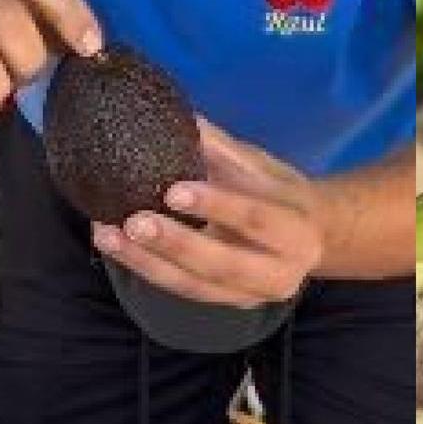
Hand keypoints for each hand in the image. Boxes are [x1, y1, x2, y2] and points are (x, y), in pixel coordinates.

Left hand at [93, 119, 324, 307]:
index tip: (173, 190)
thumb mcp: (265, 168)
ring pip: (196, 286)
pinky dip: (148, 269)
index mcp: (297, 231)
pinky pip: (185, 292)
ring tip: (108, 236)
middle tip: (133, 222)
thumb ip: (226, 151)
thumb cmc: (284, 195)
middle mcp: (281, 273)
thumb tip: (184, 120)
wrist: (314, 237)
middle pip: (223, 263)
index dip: (216, 206)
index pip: (256, 219)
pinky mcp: (229, 303)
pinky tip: (118, 248)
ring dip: (147, 262)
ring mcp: (253, 295)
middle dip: (175, 244)